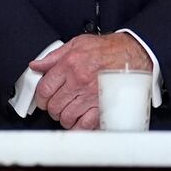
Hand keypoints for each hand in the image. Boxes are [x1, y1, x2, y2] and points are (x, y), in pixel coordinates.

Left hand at [30, 33, 150, 129]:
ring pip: (66, 117)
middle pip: (53, 106)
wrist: (133, 53)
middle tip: (57, 105)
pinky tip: (79, 121)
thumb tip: (37, 65)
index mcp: (70, 65)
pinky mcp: (102, 106)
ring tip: (69, 112)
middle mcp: (78, 81)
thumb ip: (54, 56)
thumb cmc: (108, 49)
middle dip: (52, 108)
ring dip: (64, 118)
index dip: (40, 98)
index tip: (43, 99)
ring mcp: (90, 96)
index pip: (44, 89)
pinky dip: (79, 127)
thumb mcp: (78, 43)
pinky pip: (85, 125)